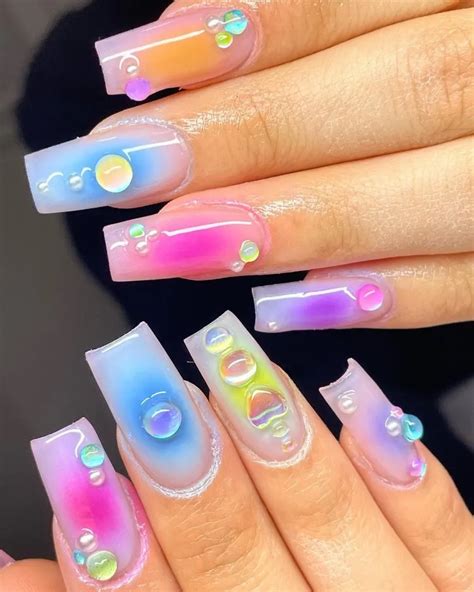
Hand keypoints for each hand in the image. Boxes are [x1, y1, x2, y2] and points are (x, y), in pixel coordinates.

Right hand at [0, 316, 471, 590]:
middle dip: (184, 469)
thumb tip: (9, 568)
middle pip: (236, 566)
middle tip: (139, 376)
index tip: (73, 455)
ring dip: (270, 439)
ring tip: (224, 354)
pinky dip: (392, 462)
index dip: (111, 548)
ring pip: (332, 527)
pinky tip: (351, 389)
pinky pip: (442, 529)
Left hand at [25, 1, 473, 331]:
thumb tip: (198, 33)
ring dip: (296, 225)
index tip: (128, 71)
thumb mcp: (412, 8)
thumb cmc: (454, 50)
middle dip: (245, 138)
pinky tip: (287, 305)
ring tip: (167, 247)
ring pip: (436, 193)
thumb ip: (324, 19)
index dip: (249, 31)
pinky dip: (389, 297)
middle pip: (394, 92)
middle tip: (114, 177)